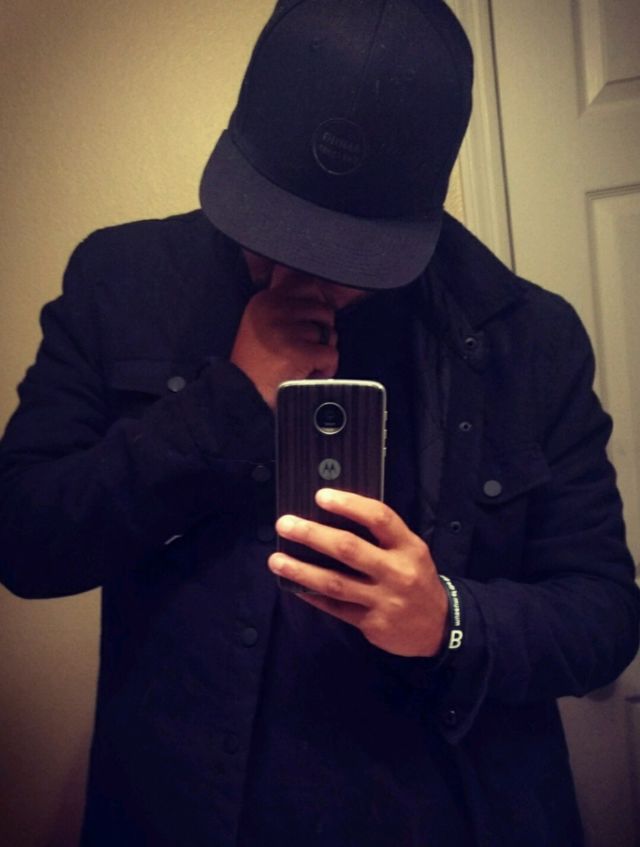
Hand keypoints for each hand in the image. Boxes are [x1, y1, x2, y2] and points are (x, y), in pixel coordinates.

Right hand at [231, 264, 338, 407]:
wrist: (243, 396)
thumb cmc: (257, 366)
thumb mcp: (262, 325)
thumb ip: (285, 306)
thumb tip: (319, 292)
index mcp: (265, 300)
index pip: (308, 286)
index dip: (315, 310)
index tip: (305, 328)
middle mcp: (273, 310)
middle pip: (324, 310)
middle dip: (321, 333)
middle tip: (302, 351)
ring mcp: (284, 330)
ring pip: (329, 333)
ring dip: (321, 353)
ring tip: (299, 365)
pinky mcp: (297, 351)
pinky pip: (331, 354)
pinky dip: (325, 369)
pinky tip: (306, 375)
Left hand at [268, 489, 447, 656]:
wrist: (438, 627)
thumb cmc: (415, 578)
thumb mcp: (411, 551)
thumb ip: (381, 536)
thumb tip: (334, 516)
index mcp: (409, 546)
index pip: (379, 518)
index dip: (349, 504)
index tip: (321, 496)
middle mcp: (397, 571)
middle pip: (349, 549)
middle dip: (312, 535)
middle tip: (285, 524)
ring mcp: (384, 600)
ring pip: (335, 583)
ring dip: (301, 569)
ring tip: (276, 559)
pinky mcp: (372, 624)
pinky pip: (335, 608)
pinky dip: (312, 595)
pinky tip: (294, 584)